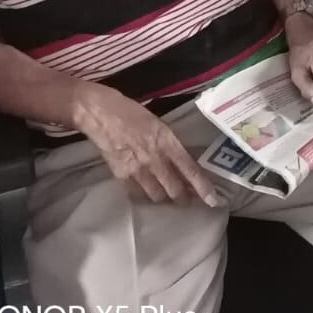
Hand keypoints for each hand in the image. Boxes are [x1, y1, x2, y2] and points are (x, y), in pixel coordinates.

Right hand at [73, 82, 219, 205]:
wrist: (99, 113)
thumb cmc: (131, 111)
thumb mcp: (158, 123)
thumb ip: (169, 143)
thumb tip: (181, 162)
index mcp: (166, 140)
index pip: (189, 169)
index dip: (202, 187)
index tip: (213, 200)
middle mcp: (154, 158)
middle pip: (174, 189)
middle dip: (184, 198)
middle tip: (190, 200)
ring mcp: (136, 170)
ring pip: (157, 196)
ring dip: (165, 198)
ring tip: (170, 196)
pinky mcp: (120, 176)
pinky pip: (138, 194)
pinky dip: (146, 195)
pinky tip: (148, 191)